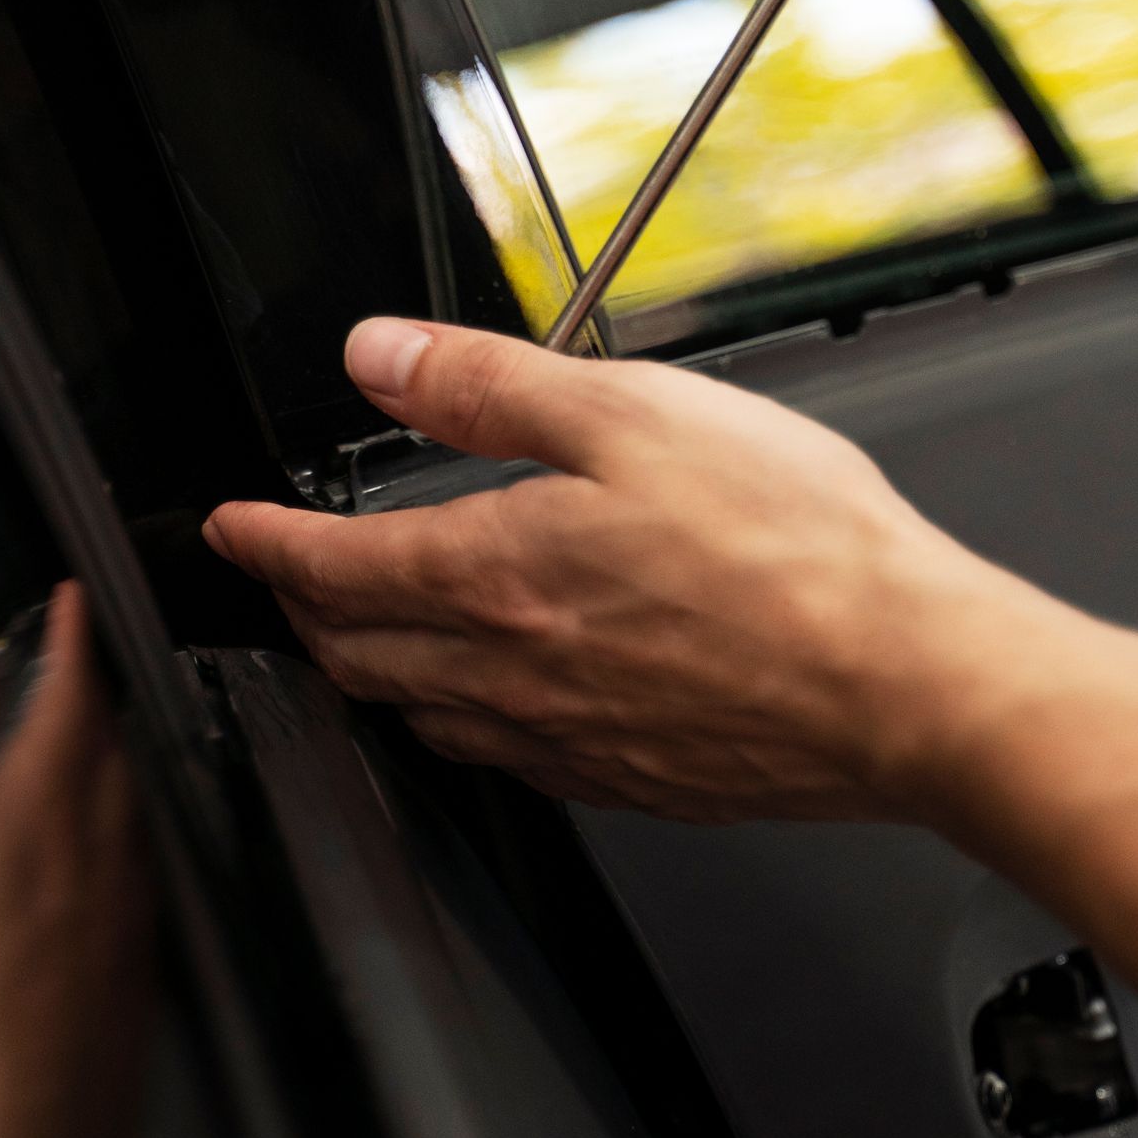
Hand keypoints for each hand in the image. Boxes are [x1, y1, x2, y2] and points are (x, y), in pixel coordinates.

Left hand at [204, 319, 1060, 822]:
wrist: (904, 682)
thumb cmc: (798, 549)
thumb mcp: (633, 414)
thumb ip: (491, 383)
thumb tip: (381, 355)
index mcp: (499, 577)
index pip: (333, 569)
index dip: (264, 543)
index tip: (233, 527)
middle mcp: (512, 677)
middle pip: (358, 656)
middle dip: (304, 611)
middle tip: (288, 576)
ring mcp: (567, 742)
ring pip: (424, 716)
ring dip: (375, 670)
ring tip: (373, 633)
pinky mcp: (628, 782)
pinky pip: (505, 757)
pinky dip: (464, 720)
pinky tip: (497, 697)